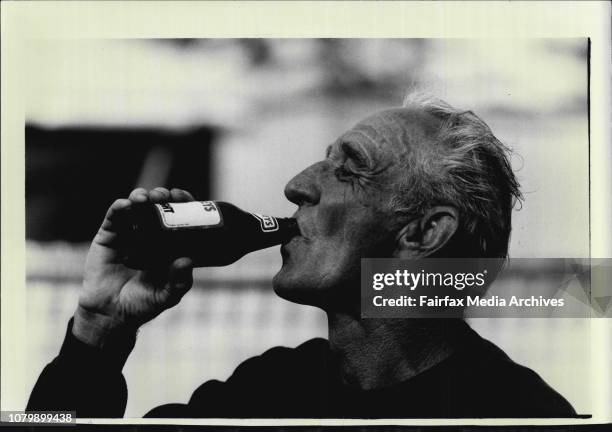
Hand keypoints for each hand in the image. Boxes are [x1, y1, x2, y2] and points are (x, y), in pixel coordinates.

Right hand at [73, 187, 195, 346]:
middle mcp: (149, 235)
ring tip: (148, 198)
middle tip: (168, 196)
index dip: (183, 204)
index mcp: (167, 244)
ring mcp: (128, 233)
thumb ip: (178, 282)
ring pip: (136, 207)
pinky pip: (114, 217)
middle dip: (164, 196)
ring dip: (143, 196)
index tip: (185, 199)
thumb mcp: (167, 296)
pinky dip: (120, 207)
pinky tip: (126, 205)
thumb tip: (187, 260)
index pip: (178, 217)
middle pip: (158, 207)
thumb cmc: (142, 305)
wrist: (110, 314)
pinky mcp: (108, 236)